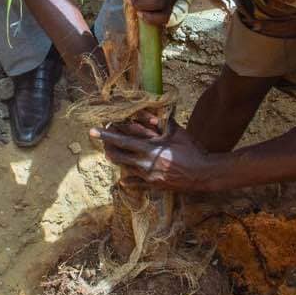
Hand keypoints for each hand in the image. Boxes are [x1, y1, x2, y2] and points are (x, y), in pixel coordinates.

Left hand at [91, 112, 217, 192]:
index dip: (105, 136)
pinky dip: (129, 181)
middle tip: (102, 144)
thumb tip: (155, 108)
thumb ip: (163, 120)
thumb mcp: (176, 132)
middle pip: (118, 157)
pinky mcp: (154, 186)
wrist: (203, 173)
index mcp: (149, 149)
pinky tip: (123, 180)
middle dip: (108, 149)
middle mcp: (145, 164)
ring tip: (111, 154)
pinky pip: (137, 184)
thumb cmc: (191, 150)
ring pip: (125, 169)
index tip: (92, 131)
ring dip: (118, 160)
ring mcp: (148, 177)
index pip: (122, 141)